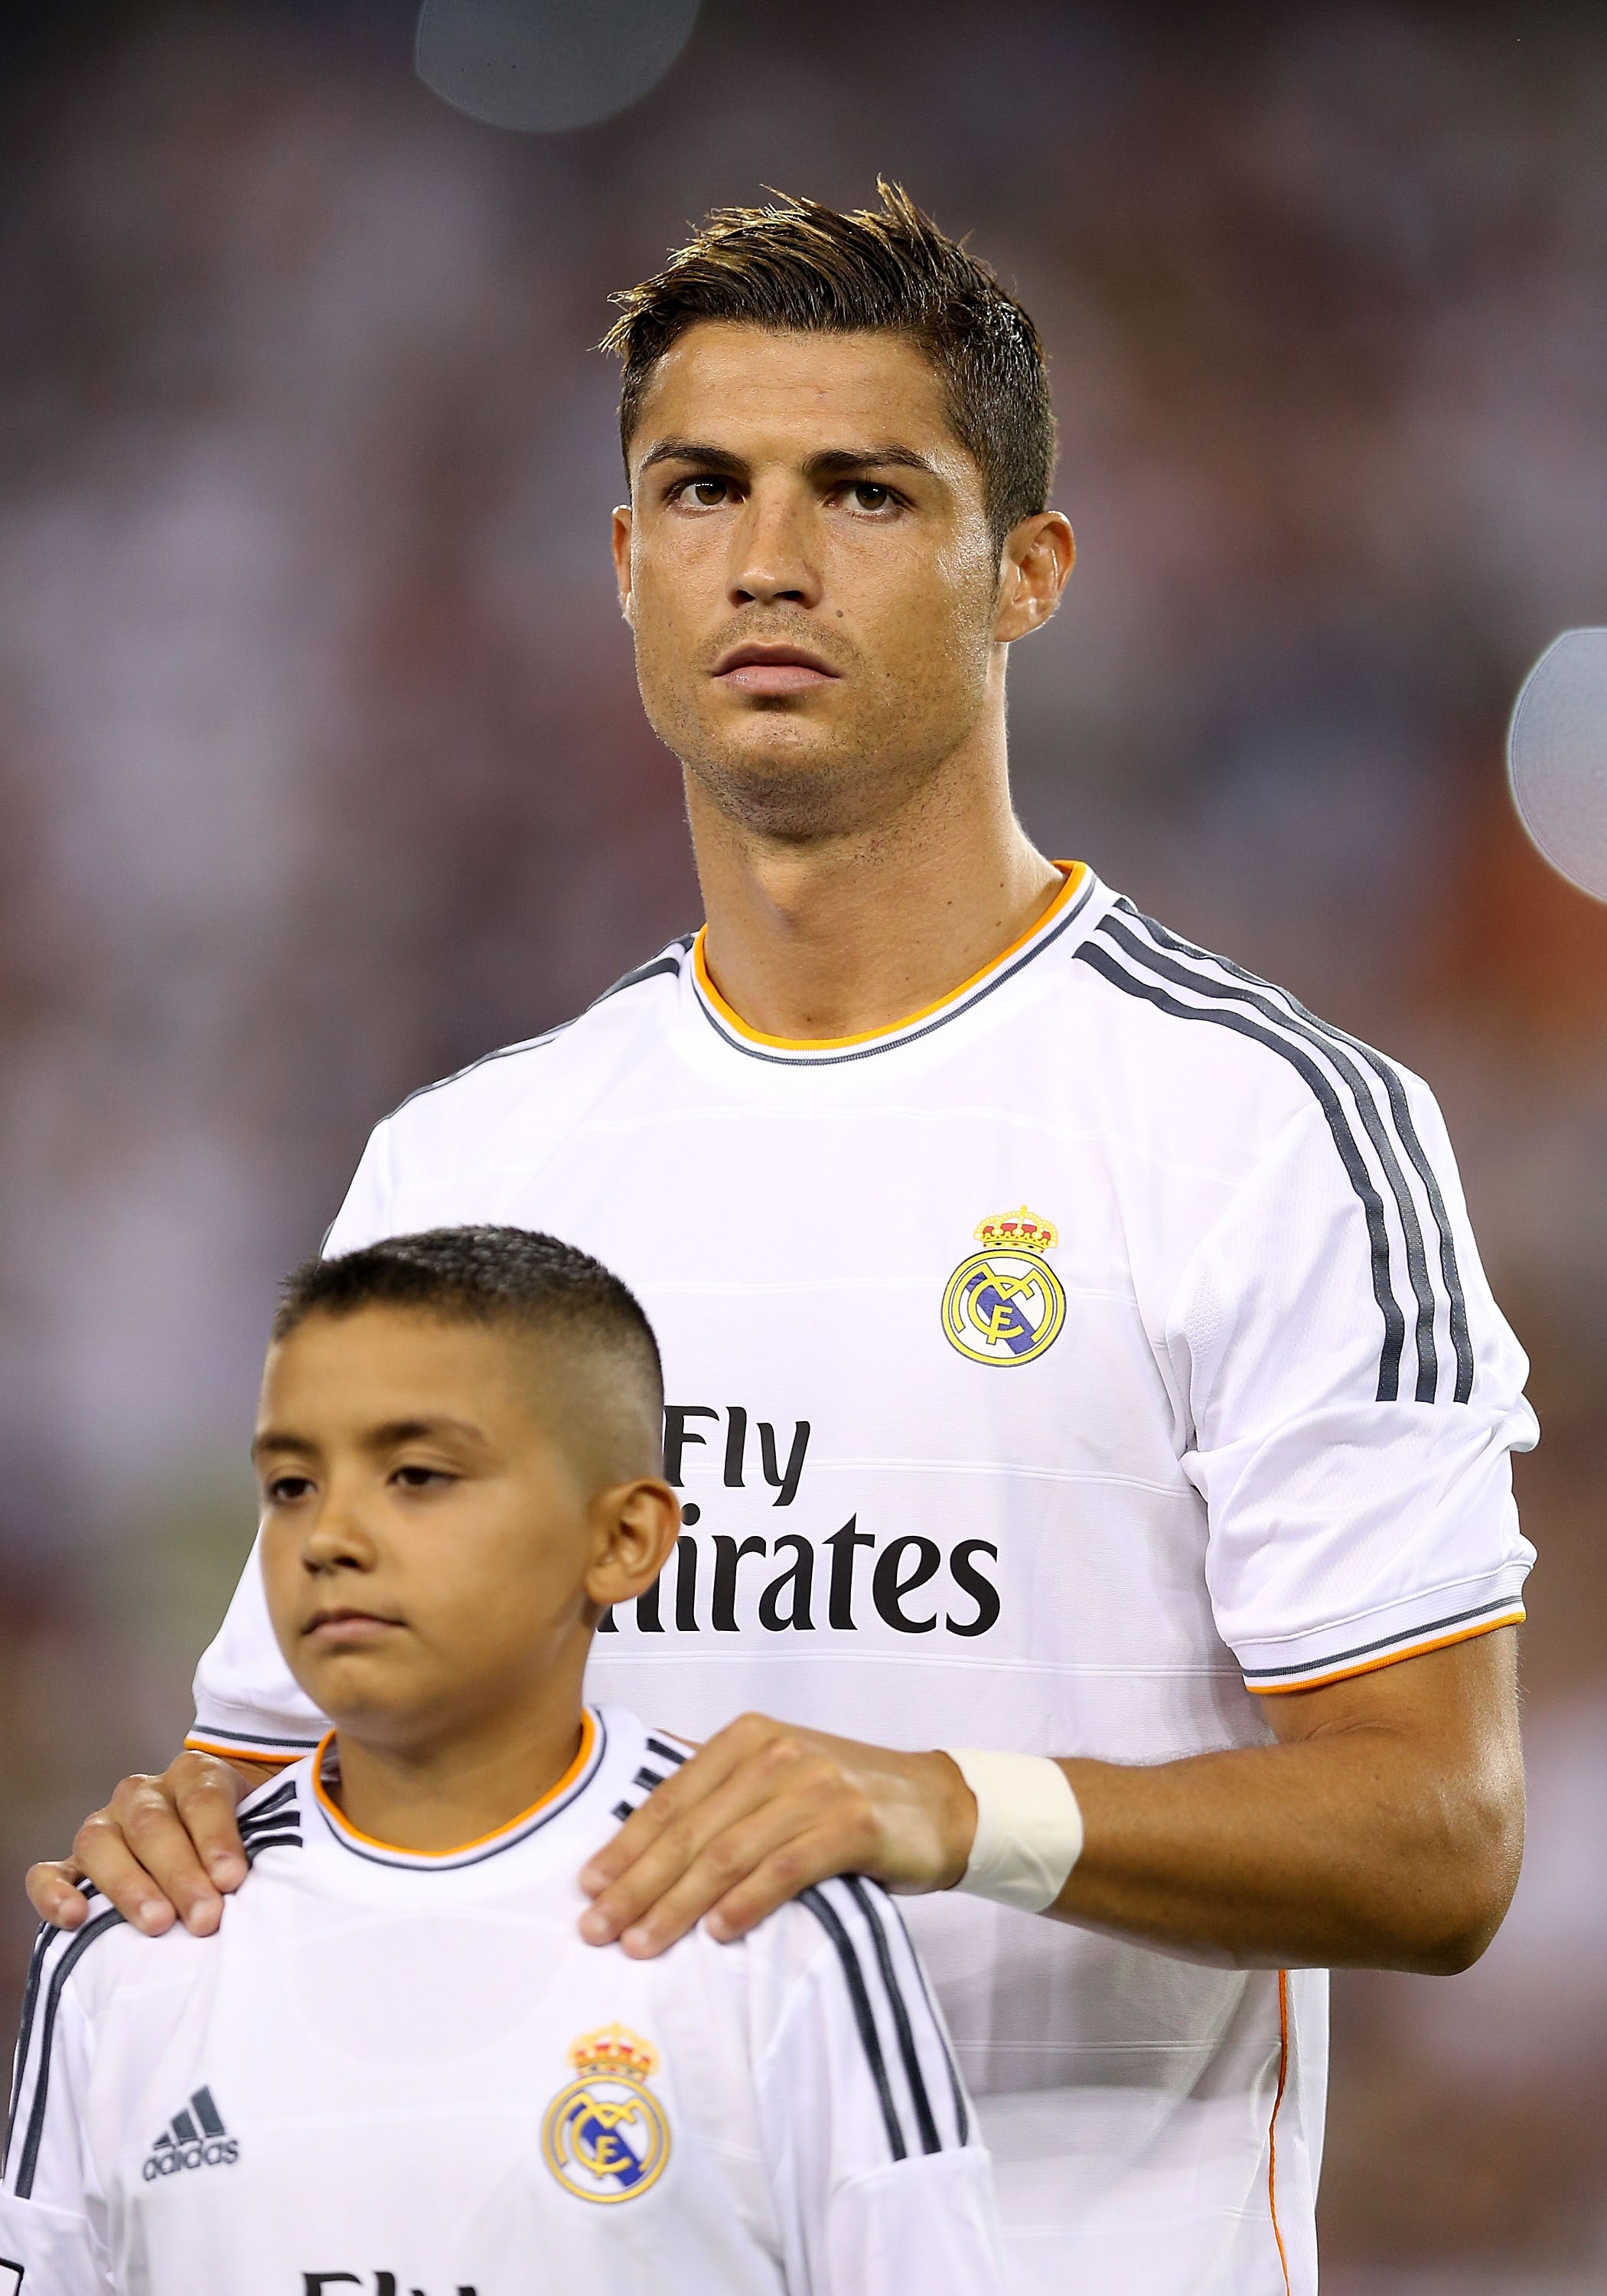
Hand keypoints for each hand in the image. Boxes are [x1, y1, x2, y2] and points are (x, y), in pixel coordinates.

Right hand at [26, 1752, 273, 1936]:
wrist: (212, 1840)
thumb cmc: (243, 1839)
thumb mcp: (263, 1825)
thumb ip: (273, 1835)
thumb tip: (294, 1867)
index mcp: (195, 1775)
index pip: (203, 1798)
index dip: (217, 1837)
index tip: (234, 1879)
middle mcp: (144, 1794)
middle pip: (155, 1825)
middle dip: (181, 1874)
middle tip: (206, 1917)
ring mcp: (104, 1826)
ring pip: (102, 1843)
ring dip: (129, 1885)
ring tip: (158, 1924)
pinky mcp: (74, 1862)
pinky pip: (50, 1871)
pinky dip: (54, 1892)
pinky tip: (74, 1917)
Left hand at [578, 1713, 976, 1956]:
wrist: (938, 1804)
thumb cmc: (844, 1799)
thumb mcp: (778, 1779)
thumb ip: (721, 1798)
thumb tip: (638, 1844)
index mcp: (747, 1737)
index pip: (670, 1798)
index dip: (624, 1846)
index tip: (587, 1888)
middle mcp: (776, 1752)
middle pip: (691, 1829)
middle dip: (637, 1884)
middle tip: (597, 1929)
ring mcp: (815, 1786)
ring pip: (727, 1853)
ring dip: (677, 1903)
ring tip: (641, 1943)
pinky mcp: (851, 1824)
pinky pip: (784, 1868)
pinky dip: (745, 1902)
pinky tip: (716, 1931)